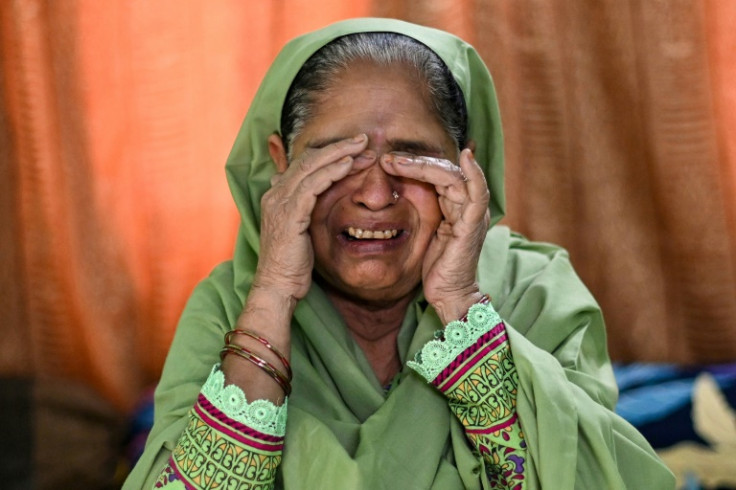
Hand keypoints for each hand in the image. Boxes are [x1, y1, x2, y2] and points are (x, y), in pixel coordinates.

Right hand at [254, 134, 370, 301]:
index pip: (304, 164)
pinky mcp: (289, 214)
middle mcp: (275, 193)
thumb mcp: (300, 231)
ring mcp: (279, 202)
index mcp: (277, 195)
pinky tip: (349, 165)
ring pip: (311, 167)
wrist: (277, 286)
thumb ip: (306, 210)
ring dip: (340, 155)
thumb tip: (319, 200)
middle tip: (363, 139)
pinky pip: (312, 185)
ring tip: (363, 148)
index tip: (355, 148)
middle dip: (338, 146)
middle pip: (308, 158)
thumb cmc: (292, 263)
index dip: (329, 153)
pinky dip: (332, 172)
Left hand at [381, 149, 489, 321]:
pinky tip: (465, 157)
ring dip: (424, 166)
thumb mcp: (424, 231)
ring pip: (453, 177)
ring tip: (396, 162)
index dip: (414, 164)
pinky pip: (478, 194)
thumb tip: (397, 188)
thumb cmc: (436, 267)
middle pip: (444, 171)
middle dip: (415, 162)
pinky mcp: (473, 224)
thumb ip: (420, 208)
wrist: (449, 294)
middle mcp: (467, 205)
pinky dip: (474, 174)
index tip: (387, 160)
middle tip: (387, 158)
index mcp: (455, 205)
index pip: (437, 174)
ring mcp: (472, 214)